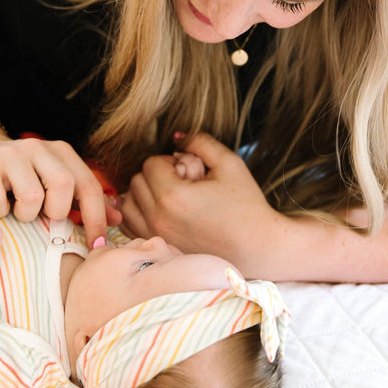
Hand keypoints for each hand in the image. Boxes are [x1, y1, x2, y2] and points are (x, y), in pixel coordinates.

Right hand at [0, 133, 120, 246]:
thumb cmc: (23, 176)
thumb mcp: (55, 183)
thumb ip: (84, 200)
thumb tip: (118, 217)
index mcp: (62, 152)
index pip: (89, 186)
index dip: (96, 218)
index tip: (97, 244)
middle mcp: (38, 148)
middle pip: (63, 186)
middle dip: (56, 212)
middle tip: (44, 216)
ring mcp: (10, 154)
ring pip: (31, 196)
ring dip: (26, 214)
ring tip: (18, 210)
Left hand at [120, 133, 279, 265]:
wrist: (259, 248)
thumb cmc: (247, 206)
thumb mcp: (229, 164)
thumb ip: (201, 142)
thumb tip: (176, 136)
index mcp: (173, 196)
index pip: (150, 164)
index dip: (170, 161)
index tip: (189, 170)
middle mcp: (158, 219)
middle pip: (136, 182)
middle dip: (156, 176)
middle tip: (183, 182)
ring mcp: (157, 237)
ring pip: (128, 205)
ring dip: (144, 195)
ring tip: (171, 197)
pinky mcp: (160, 250)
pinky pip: (131, 228)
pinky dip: (141, 215)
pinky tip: (164, 213)